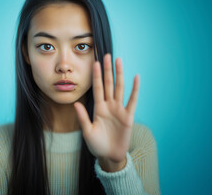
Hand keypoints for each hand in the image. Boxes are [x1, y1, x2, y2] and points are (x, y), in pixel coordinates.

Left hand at [74, 53, 139, 170]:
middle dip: (107, 70)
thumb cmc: (97, 145)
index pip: (97, 88)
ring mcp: (119, 109)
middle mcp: (109, 106)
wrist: (109, 156)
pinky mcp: (128, 116)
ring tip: (118, 61)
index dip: (96, 76)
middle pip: (108, 84)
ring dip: (119, 74)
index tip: (94, 63)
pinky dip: (135, 89)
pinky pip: (132, 100)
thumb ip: (83, 117)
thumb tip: (75, 103)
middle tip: (106, 55)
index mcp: (98, 108)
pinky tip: (136, 78)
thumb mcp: (88, 131)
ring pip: (119, 88)